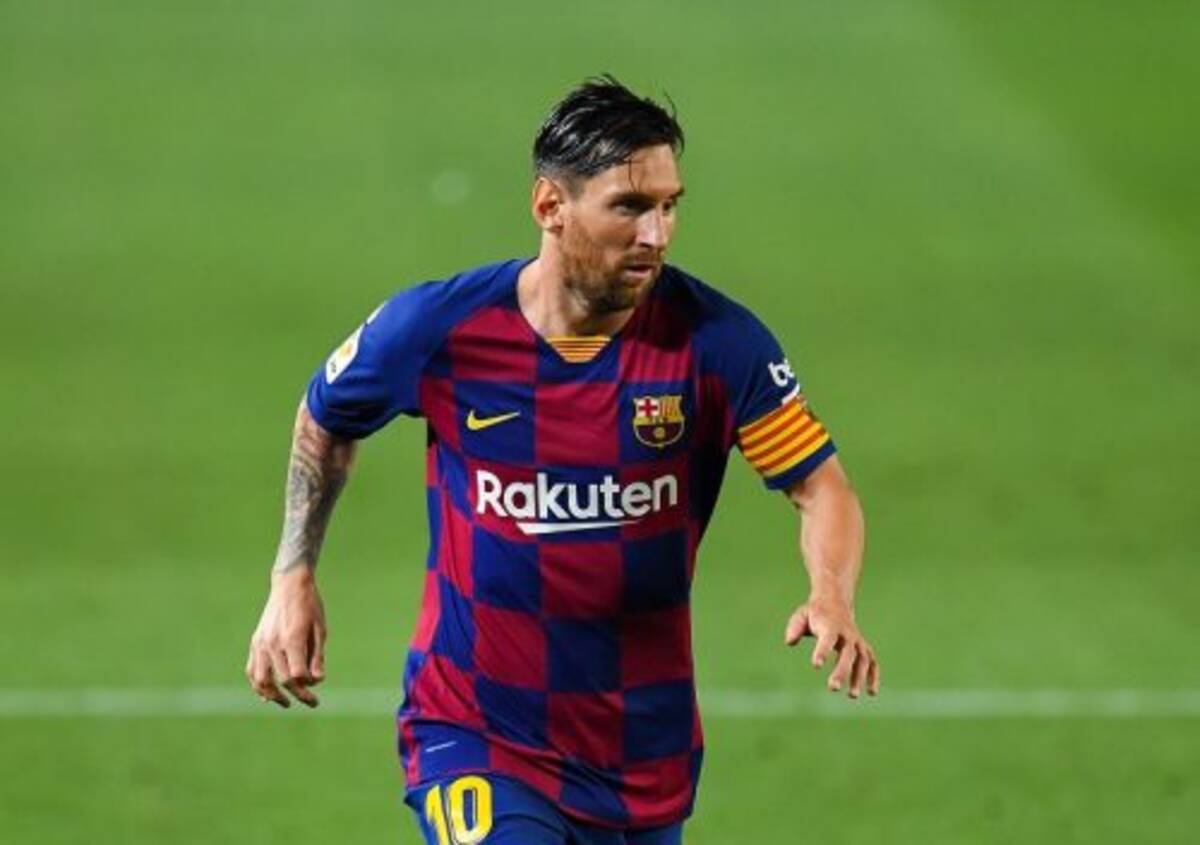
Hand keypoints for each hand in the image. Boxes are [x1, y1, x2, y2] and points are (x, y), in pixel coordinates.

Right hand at [246, 568, 326, 707]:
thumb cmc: (310, 607)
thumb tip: (316, 681)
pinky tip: (267, 695)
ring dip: (272, 696)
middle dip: (297, 694)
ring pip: (261, 680)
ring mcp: (261, 643)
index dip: (307, 688)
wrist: (290, 585)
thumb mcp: (320, 630)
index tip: (316, 692)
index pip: (296, 675)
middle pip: (281, 680)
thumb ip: (317, 657)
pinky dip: (258, 685)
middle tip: (310, 702)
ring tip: (286, 702)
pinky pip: (252, 670)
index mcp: (292, 639)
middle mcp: (273, 643)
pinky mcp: (255, 642)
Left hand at [784, 598, 878, 697]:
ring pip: (863, 660)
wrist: (835, 603)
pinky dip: (874, 676)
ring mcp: (858, 641)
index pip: (828, 639)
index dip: (822, 651)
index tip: (816, 666)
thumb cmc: (815, 614)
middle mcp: (848, 634)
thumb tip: (789, 642)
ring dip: (859, 678)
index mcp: (831, 626)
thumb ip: (795, 627)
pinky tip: (871, 692)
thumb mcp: (802, 615)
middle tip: (832, 688)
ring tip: (852, 695)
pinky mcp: (865, 648)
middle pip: (848, 653)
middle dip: (842, 671)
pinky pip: (873, 663)